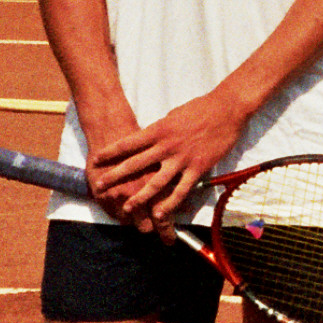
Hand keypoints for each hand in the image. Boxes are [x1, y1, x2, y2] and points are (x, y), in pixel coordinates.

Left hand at [86, 88, 247, 229]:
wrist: (226, 109)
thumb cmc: (200, 108)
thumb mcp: (173, 115)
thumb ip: (160, 130)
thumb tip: (149, 138)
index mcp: (159, 130)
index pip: (128, 143)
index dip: (110, 153)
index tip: (96, 160)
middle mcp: (166, 146)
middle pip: (135, 164)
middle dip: (115, 176)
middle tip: (100, 186)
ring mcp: (182, 159)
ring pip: (156, 182)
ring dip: (140, 196)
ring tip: (127, 207)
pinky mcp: (198, 168)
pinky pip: (181, 190)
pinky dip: (170, 203)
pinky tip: (160, 213)